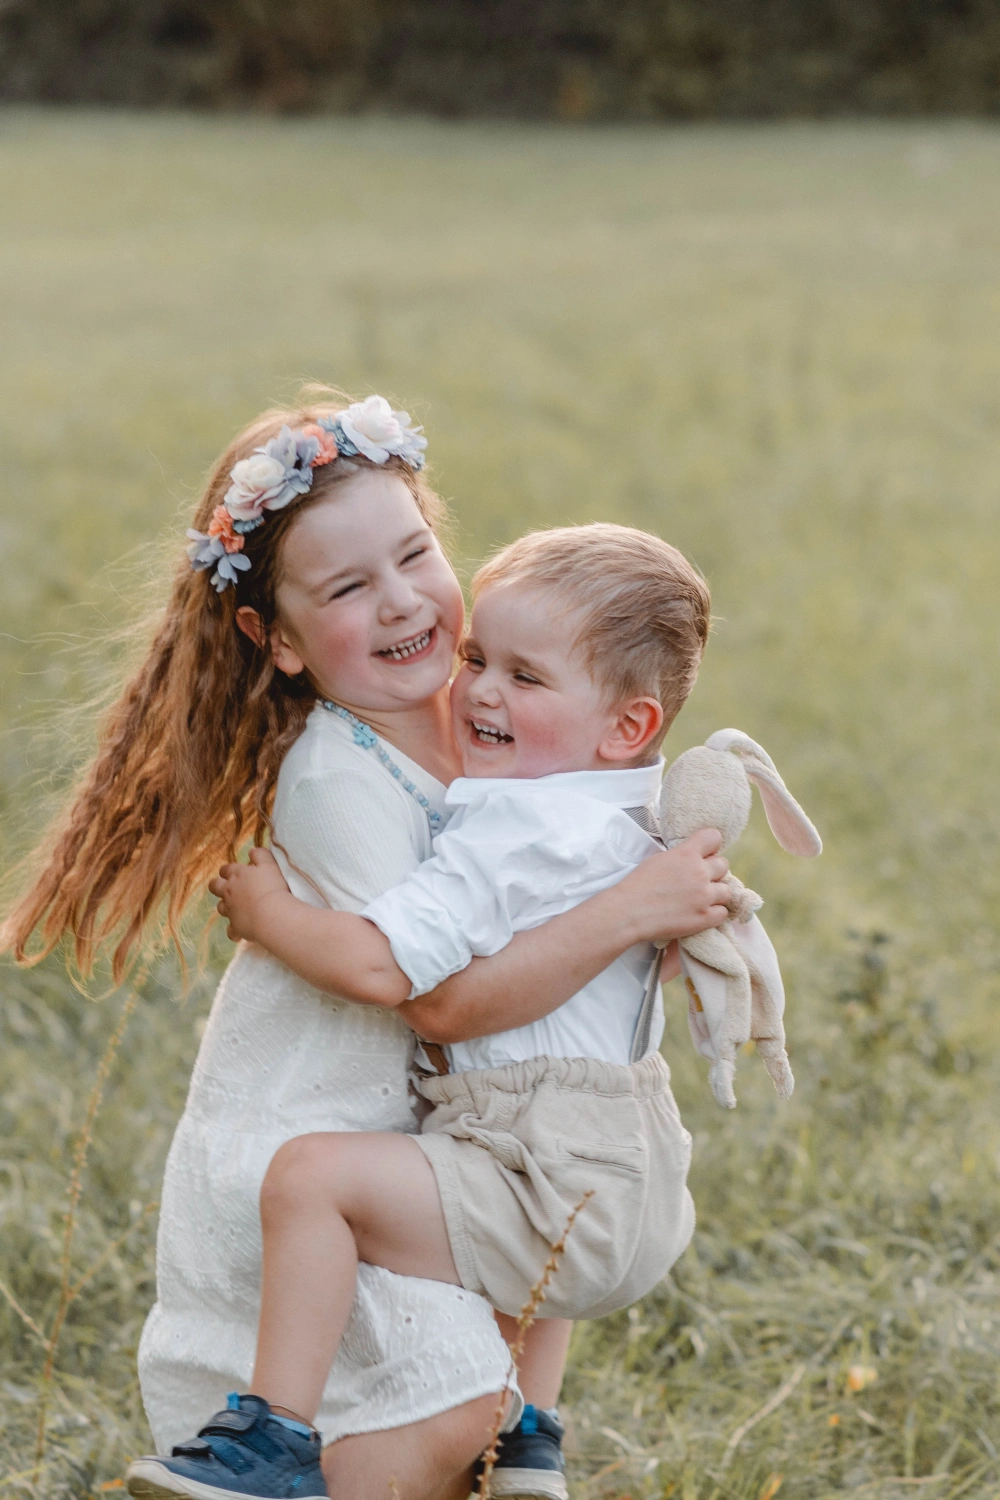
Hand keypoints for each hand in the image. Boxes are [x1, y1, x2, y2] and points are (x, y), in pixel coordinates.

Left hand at [208, 847, 293, 943]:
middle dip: (218, 886)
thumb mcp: (270, 865)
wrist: (272, 913)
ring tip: (238, 909)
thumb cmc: (272, 886)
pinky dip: (235, 931)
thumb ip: (260, 855)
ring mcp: (230, 910)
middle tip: (227, 888)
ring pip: (221, 907)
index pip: (226, 869)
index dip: (229, 870)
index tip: (234, 872)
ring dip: (227, 907)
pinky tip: (241, 932)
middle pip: (215, 886)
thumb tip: (252, 851)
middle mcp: (229, 891)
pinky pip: (231, 931)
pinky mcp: (235, 927)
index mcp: (237, 875)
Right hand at [618, 828, 730, 945]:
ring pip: (726, 890)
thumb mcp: (659, 859)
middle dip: (713, 871)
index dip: (711, 846)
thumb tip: (693, 857)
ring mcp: (704, 896)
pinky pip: (723, 912)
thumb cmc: (638, 885)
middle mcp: (700, 872)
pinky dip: (714, 913)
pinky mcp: (705, 917)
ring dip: (716, 894)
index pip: (714, 837)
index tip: (706, 853)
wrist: (629, 912)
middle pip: (723, 865)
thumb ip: (681, 856)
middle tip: (700, 880)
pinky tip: (700, 913)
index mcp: (686, 854)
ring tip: (701, 899)